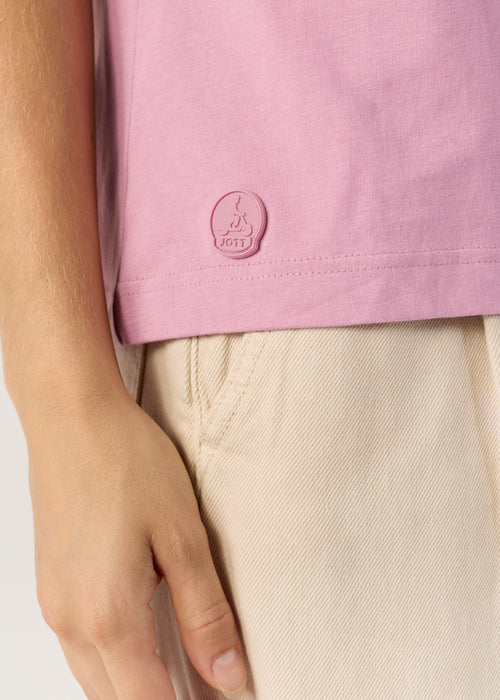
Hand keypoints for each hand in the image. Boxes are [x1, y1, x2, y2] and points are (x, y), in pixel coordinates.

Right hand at [25, 388, 247, 699]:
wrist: (73, 418)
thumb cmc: (127, 463)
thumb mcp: (183, 537)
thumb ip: (204, 613)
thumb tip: (227, 675)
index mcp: (108, 616)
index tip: (221, 697)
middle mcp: (70, 621)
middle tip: (206, 683)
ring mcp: (54, 603)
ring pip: (94, 678)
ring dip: (134, 684)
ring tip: (180, 665)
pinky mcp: (51, 583)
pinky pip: (80, 646)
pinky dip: (113, 657)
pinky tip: (143, 630)